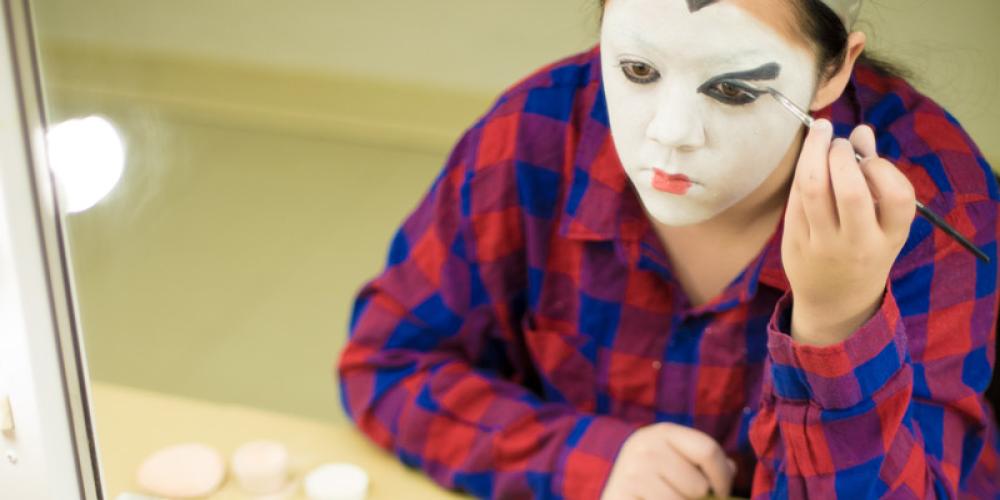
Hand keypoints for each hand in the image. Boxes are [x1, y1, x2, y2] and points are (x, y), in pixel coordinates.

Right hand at [601, 422, 735, 499]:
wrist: (615, 499)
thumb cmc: (653, 485)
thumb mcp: (677, 465)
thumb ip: (705, 464)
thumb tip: (731, 469)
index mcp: (664, 432)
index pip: (708, 450)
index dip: (723, 478)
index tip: (720, 493)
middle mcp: (645, 445)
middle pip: (699, 485)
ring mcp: (633, 471)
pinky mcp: (623, 492)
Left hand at [781, 119, 915, 345]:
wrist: (834, 300)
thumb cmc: (864, 248)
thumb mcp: (883, 222)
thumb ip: (875, 175)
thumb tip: (862, 131)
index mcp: (890, 237)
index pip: (898, 196)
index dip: (882, 168)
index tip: (868, 158)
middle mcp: (858, 244)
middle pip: (850, 191)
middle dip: (841, 155)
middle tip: (838, 141)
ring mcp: (824, 246)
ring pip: (813, 190)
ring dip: (813, 153)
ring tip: (820, 136)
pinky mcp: (795, 243)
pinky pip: (794, 200)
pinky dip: (800, 173)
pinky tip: (807, 161)